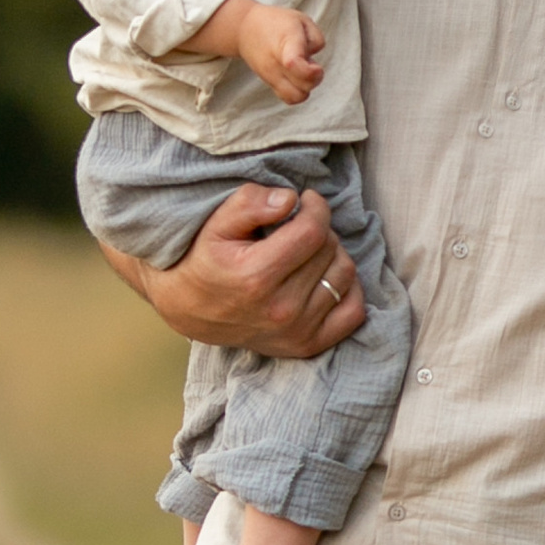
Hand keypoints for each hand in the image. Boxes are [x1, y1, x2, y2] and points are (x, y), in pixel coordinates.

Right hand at [122, 184, 365, 357]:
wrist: (190, 310)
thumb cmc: (205, 260)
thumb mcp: (216, 224)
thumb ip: (250, 203)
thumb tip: (290, 200)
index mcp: (257, 276)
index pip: (313, 231)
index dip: (316, 207)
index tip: (306, 200)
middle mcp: (281, 308)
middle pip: (329, 250)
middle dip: (319, 228)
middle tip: (299, 227)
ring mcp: (297, 331)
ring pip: (345, 274)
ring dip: (333, 254)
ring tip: (309, 250)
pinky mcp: (307, 345)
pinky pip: (353, 312)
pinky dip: (348, 289)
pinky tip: (326, 275)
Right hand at [229, 0, 325, 105]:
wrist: (245, 28)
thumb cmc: (277, 23)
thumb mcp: (302, 20)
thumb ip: (316, 39)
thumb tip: (313, 61)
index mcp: (286, 42)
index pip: (294, 64)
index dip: (310, 71)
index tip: (316, 66)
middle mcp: (276, 62)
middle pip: (302, 86)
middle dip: (314, 78)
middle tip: (310, 63)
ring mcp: (271, 75)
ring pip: (296, 97)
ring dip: (306, 87)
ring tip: (303, 71)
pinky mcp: (269, 82)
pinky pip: (288, 98)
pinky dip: (297, 93)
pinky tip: (296, 78)